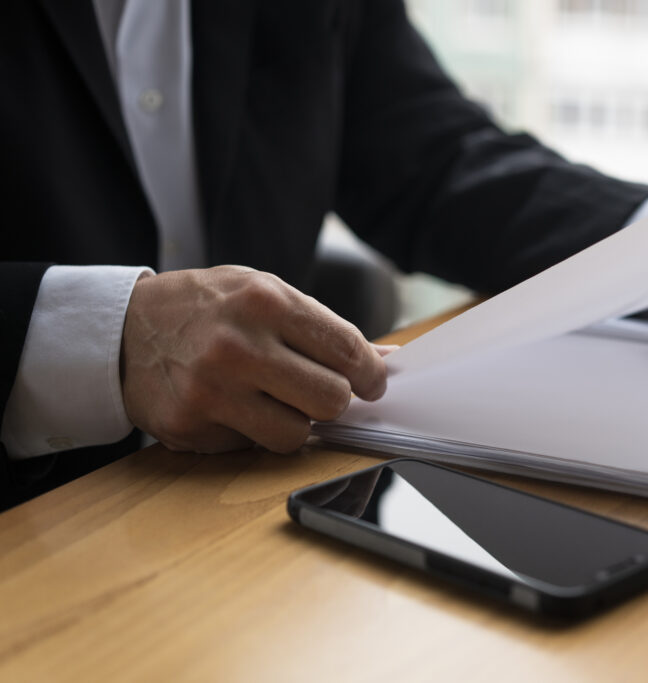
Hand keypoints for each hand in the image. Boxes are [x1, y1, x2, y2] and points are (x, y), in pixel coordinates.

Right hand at [121, 265, 387, 453]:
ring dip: (296, 423)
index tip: (373, 382)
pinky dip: (253, 432)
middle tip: (324, 394)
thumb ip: (321, 326)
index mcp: (265, 301)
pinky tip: (234, 407)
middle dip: (336, 401)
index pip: (346, 349)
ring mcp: (211, 390)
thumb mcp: (263, 293)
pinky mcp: (190, 426)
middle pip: (331, 399)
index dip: (371, 374)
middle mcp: (238, 346)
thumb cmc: (207, 308)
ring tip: (274, 400)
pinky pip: (252, 447)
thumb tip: (385, 360)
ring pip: (297, 435)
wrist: (123, 329)